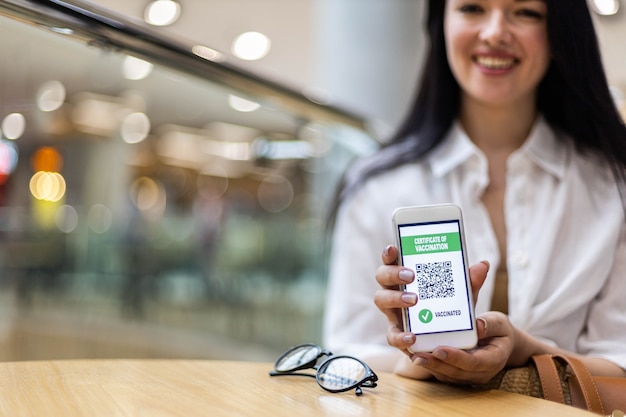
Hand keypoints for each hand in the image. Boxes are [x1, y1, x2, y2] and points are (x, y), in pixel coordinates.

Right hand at [374, 245, 512, 383]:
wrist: (446, 339)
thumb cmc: (447, 307)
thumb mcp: (461, 295)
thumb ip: (469, 282)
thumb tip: (483, 265)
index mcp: (405, 275)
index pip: (392, 259)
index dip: (389, 253)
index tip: (393, 248)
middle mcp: (393, 290)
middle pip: (382, 276)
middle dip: (393, 273)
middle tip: (411, 276)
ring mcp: (392, 311)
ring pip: (381, 300)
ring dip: (395, 298)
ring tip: (414, 301)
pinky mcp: (396, 333)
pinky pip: (391, 334)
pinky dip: (400, 336)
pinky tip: (412, 336)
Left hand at [410, 311, 514, 383]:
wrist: (501, 343)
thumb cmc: (499, 331)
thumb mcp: (500, 323)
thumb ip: (490, 324)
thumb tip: (478, 325)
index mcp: (494, 360)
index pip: (474, 362)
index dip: (456, 357)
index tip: (439, 349)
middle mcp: (481, 372)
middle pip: (457, 372)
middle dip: (436, 364)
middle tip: (418, 355)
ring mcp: (470, 377)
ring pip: (448, 375)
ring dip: (431, 367)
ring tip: (414, 356)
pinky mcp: (460, 375)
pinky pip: (444, 374)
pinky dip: (431, 367)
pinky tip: (418, 357)